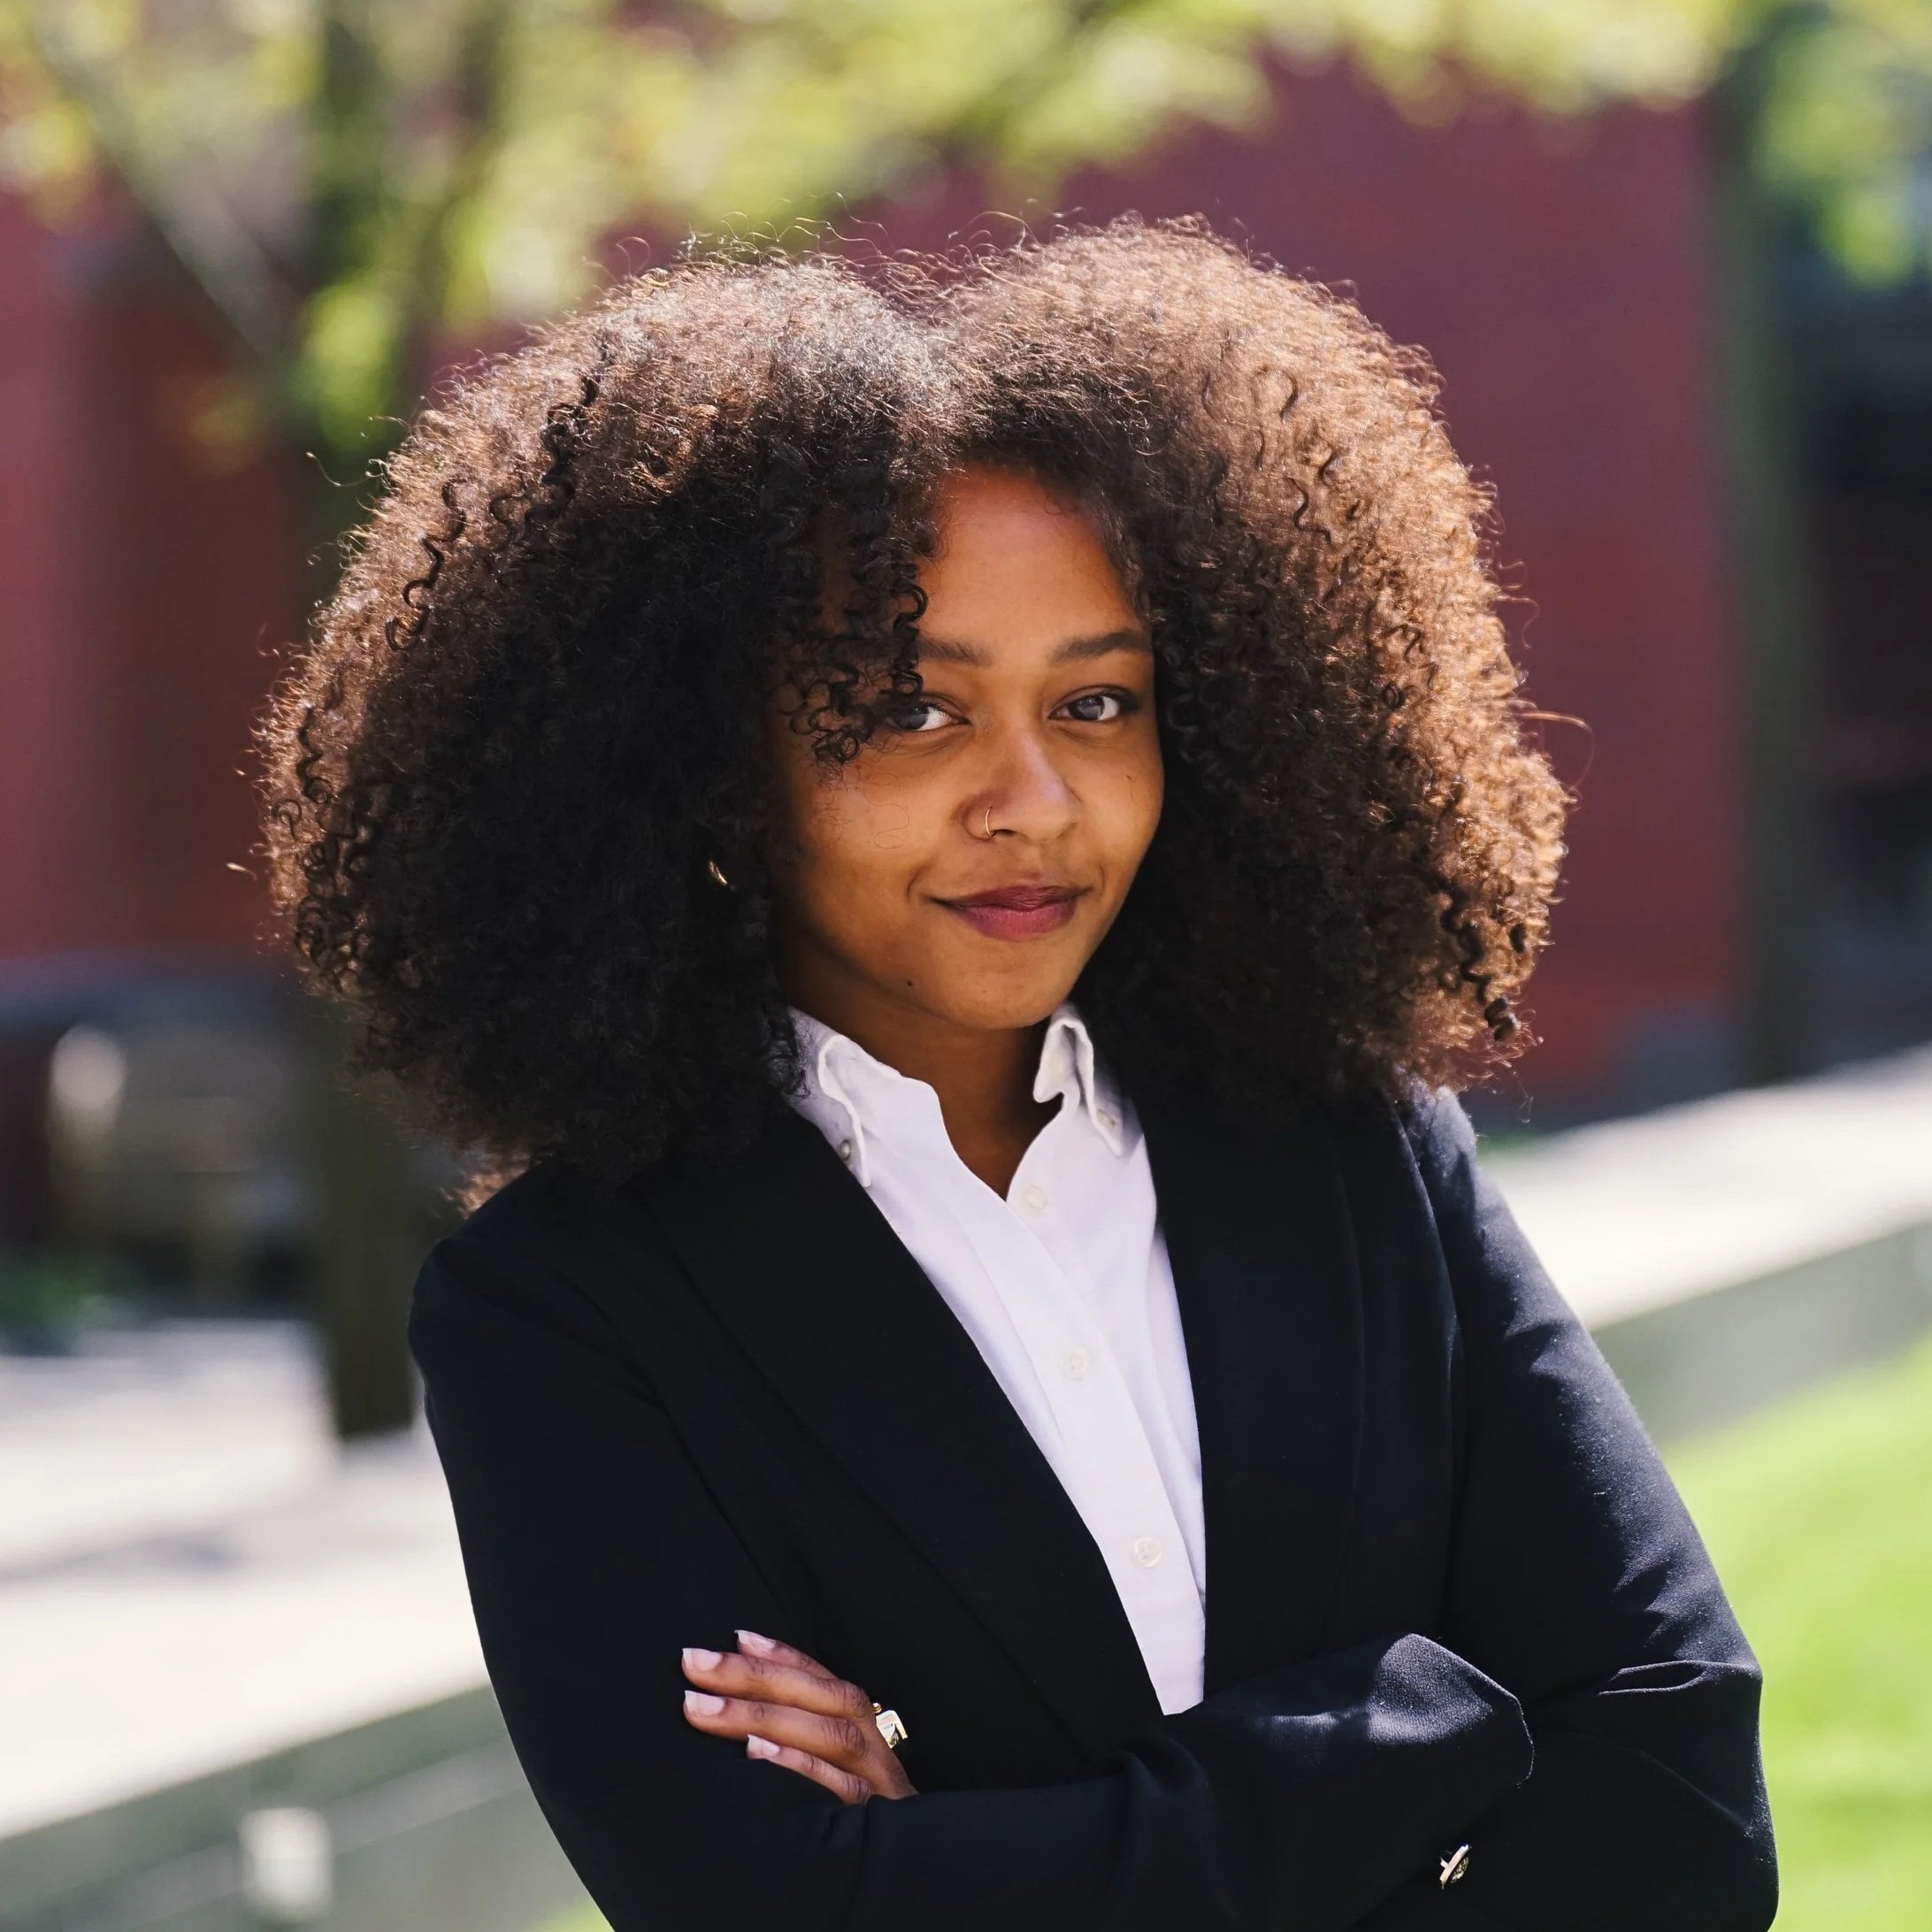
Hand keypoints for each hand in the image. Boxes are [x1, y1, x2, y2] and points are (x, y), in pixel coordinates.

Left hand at [680, 1628, 918, 1804]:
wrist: (908, 1869)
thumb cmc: (853, 1810)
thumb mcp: (836, 1764)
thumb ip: (802, 1730)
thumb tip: (732, 1696)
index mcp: (863, 1727)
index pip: (822, 1680)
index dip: (782, 1655)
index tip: (735, 1636)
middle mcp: (873, 1746)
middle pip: (822, 1699)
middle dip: (755, 1678)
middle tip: (694, 1665)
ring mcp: (876, 1783)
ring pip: (829, 1737)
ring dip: (766, 1717)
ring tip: (712, 1709)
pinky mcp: (872, 1822)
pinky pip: (837, 1790)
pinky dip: (799, 1767)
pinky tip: (756, 1756)